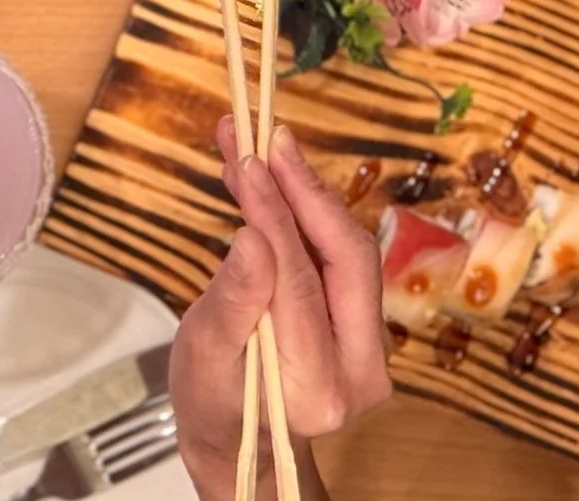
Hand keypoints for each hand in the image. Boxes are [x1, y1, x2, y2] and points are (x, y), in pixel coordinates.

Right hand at [173, 120, 392, 500]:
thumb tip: (252, 235)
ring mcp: (373, 348)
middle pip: (346, 258)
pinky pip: (340, 257)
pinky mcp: (367, 324)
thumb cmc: (214, 405)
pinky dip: (307, 215)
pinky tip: (273, 180)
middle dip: (305, 192)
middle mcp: (363, 371)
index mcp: (320, 389)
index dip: (274, 216)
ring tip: (260, 148)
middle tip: (267, 138)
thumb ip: (232, 302)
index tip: (248, 161)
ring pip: (348, 251)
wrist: (241, 439)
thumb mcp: (204, 359)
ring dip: (305, 194)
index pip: (300, 283)